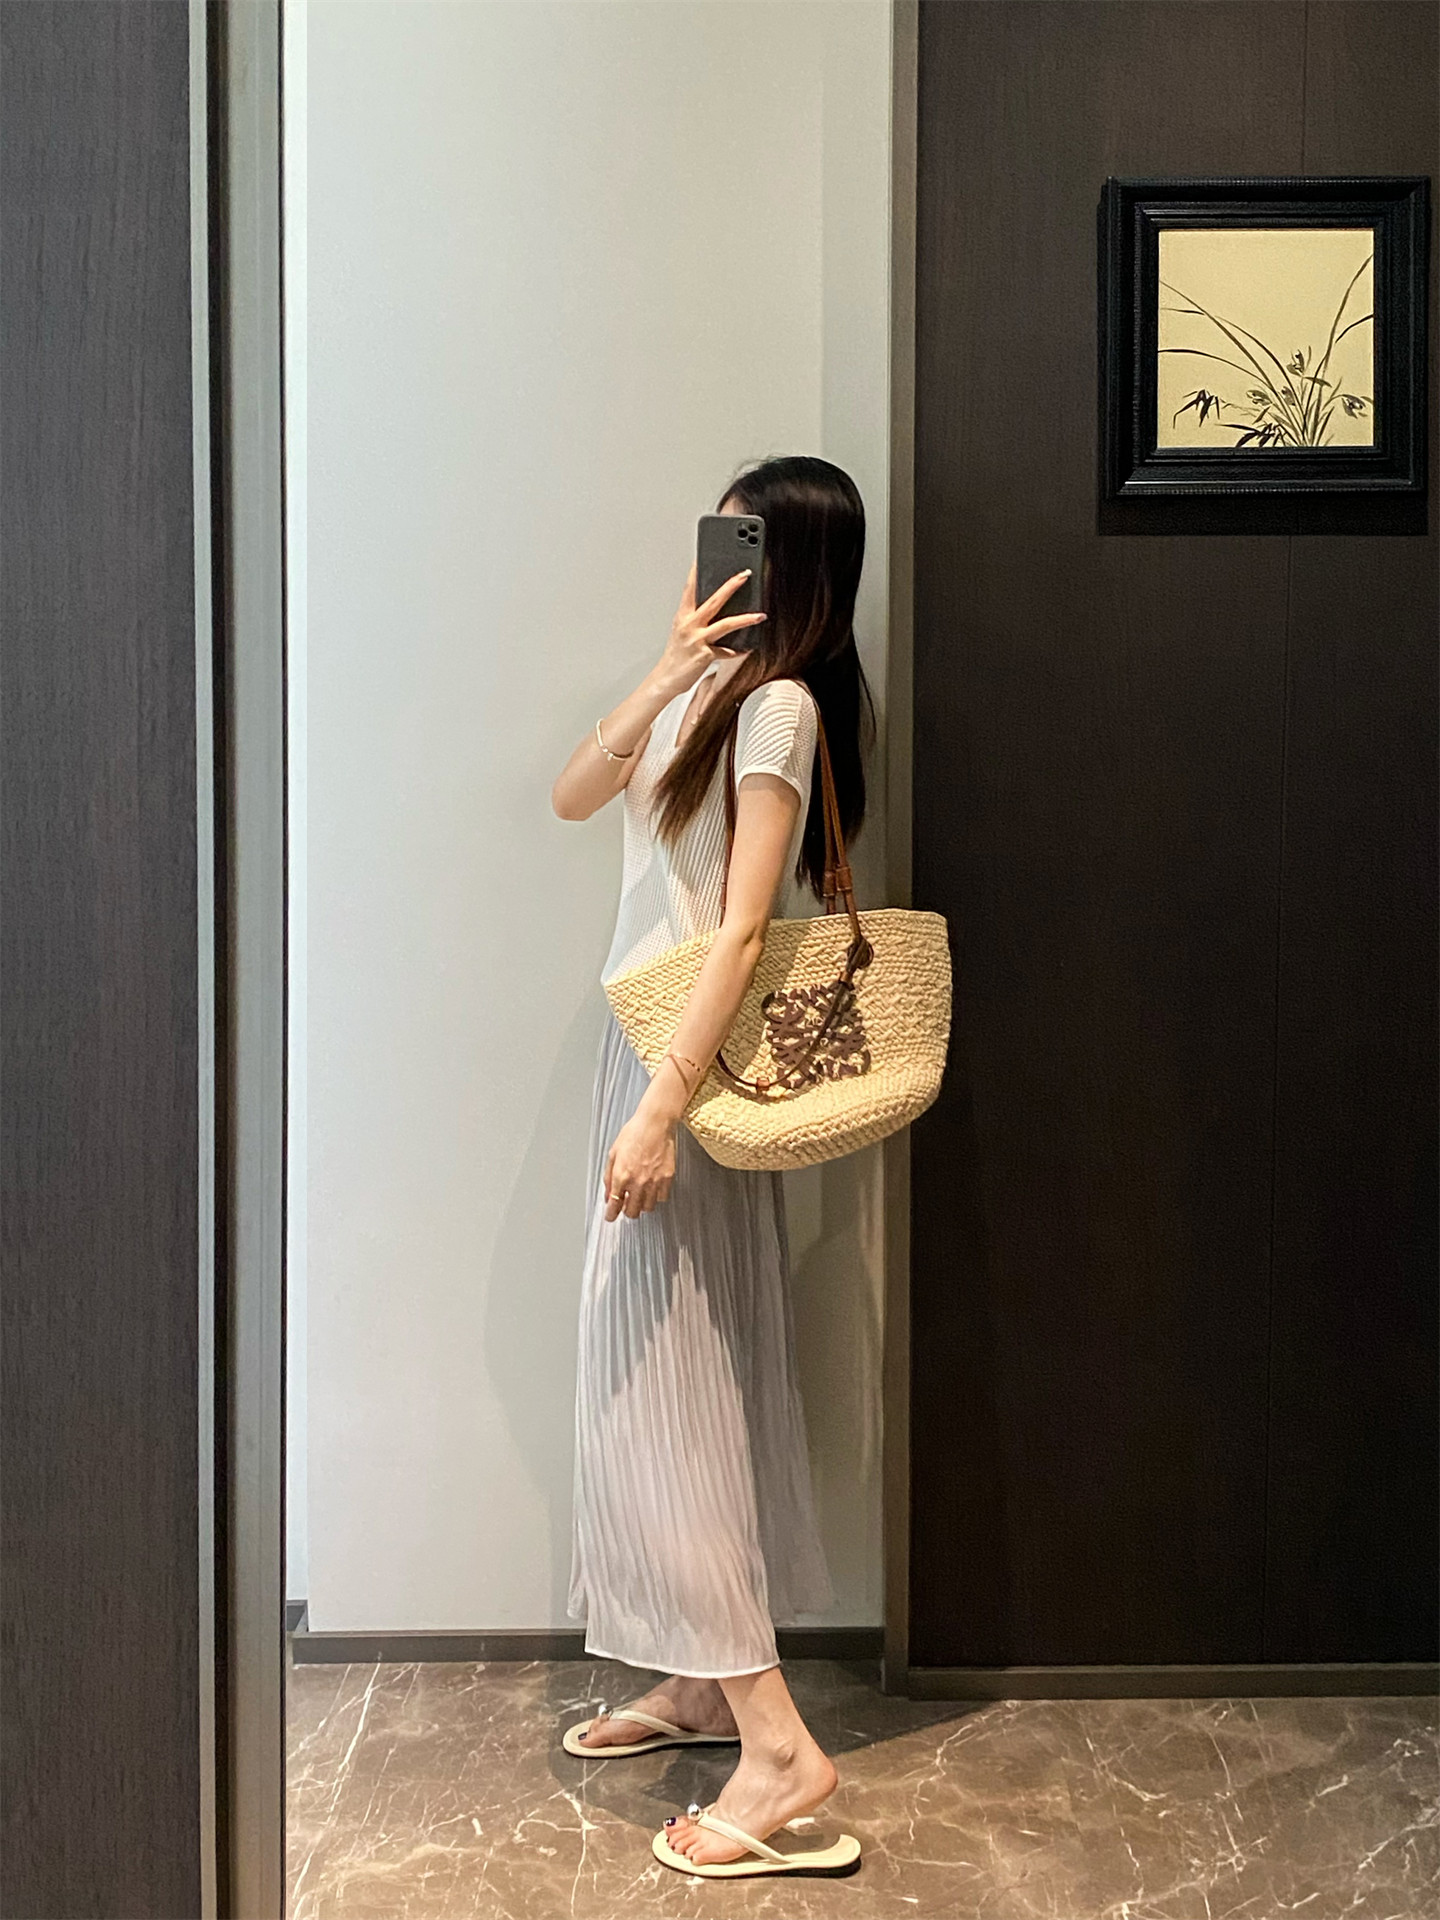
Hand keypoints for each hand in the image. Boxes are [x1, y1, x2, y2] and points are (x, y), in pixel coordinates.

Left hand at [602, 1104, 676, 1219]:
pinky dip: (656, 1196)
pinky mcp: (667, 1178)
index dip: (611, 1214)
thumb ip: (608, 1177)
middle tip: (626, 1204)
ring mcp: (654, 1181)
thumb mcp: (613, 1153)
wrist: (656, 1123)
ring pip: (647, 1208)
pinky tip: (652, 1187)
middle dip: (626, 1210)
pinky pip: (661, 1198)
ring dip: (642, 1204)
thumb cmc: (634, 1133)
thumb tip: (607, 1194)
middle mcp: (637, 1182)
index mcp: (621, 1175)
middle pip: (632, 1211)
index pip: (614, 1205)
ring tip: (640, 1194)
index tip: (610, 1217)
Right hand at [655, 563, 765, 693]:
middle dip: (731, 586)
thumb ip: (696, 620)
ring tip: (760, 615)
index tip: (703, 559)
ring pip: (725, 624)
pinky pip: (727, 652)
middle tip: (745, 575)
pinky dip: (737, 651)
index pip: (690, 589)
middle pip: (714, 601)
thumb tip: (716, 610)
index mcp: (683, 617)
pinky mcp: (705, 655)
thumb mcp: (682, 632)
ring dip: (745, 619)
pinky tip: (747, 649)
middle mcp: (689, 625)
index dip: (696, 573)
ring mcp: (697, 640)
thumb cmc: (676, 656)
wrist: (666, 679)